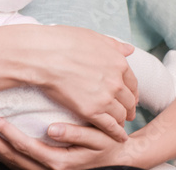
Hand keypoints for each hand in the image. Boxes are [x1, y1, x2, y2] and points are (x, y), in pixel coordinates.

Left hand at [0, 116, 131, 169]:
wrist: (117, 160)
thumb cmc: (107, 146)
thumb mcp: (99, 139)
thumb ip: (77, 135)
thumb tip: (53, 130)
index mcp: (59, 163)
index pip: (24, 147)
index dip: (5, 133)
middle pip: (11, 157)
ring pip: (10, 162)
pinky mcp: (41, 169)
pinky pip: (15, 163)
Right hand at [27, 26, 137, 141]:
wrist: (43, 56)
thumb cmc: (62, 42)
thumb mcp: (92, 37)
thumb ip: (113, 45)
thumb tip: (129, 49)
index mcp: (118, 62)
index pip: (132, 82)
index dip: (131, 91)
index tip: (128, 97)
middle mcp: (115, 81)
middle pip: (128, 100)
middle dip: (129, 107)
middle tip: (127, 113)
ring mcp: (105, 97)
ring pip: (120, 114)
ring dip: (121, 121)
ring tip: (119, 125)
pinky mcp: (91, 111)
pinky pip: (109, 126)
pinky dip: (116, 133)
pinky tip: (119, 138)